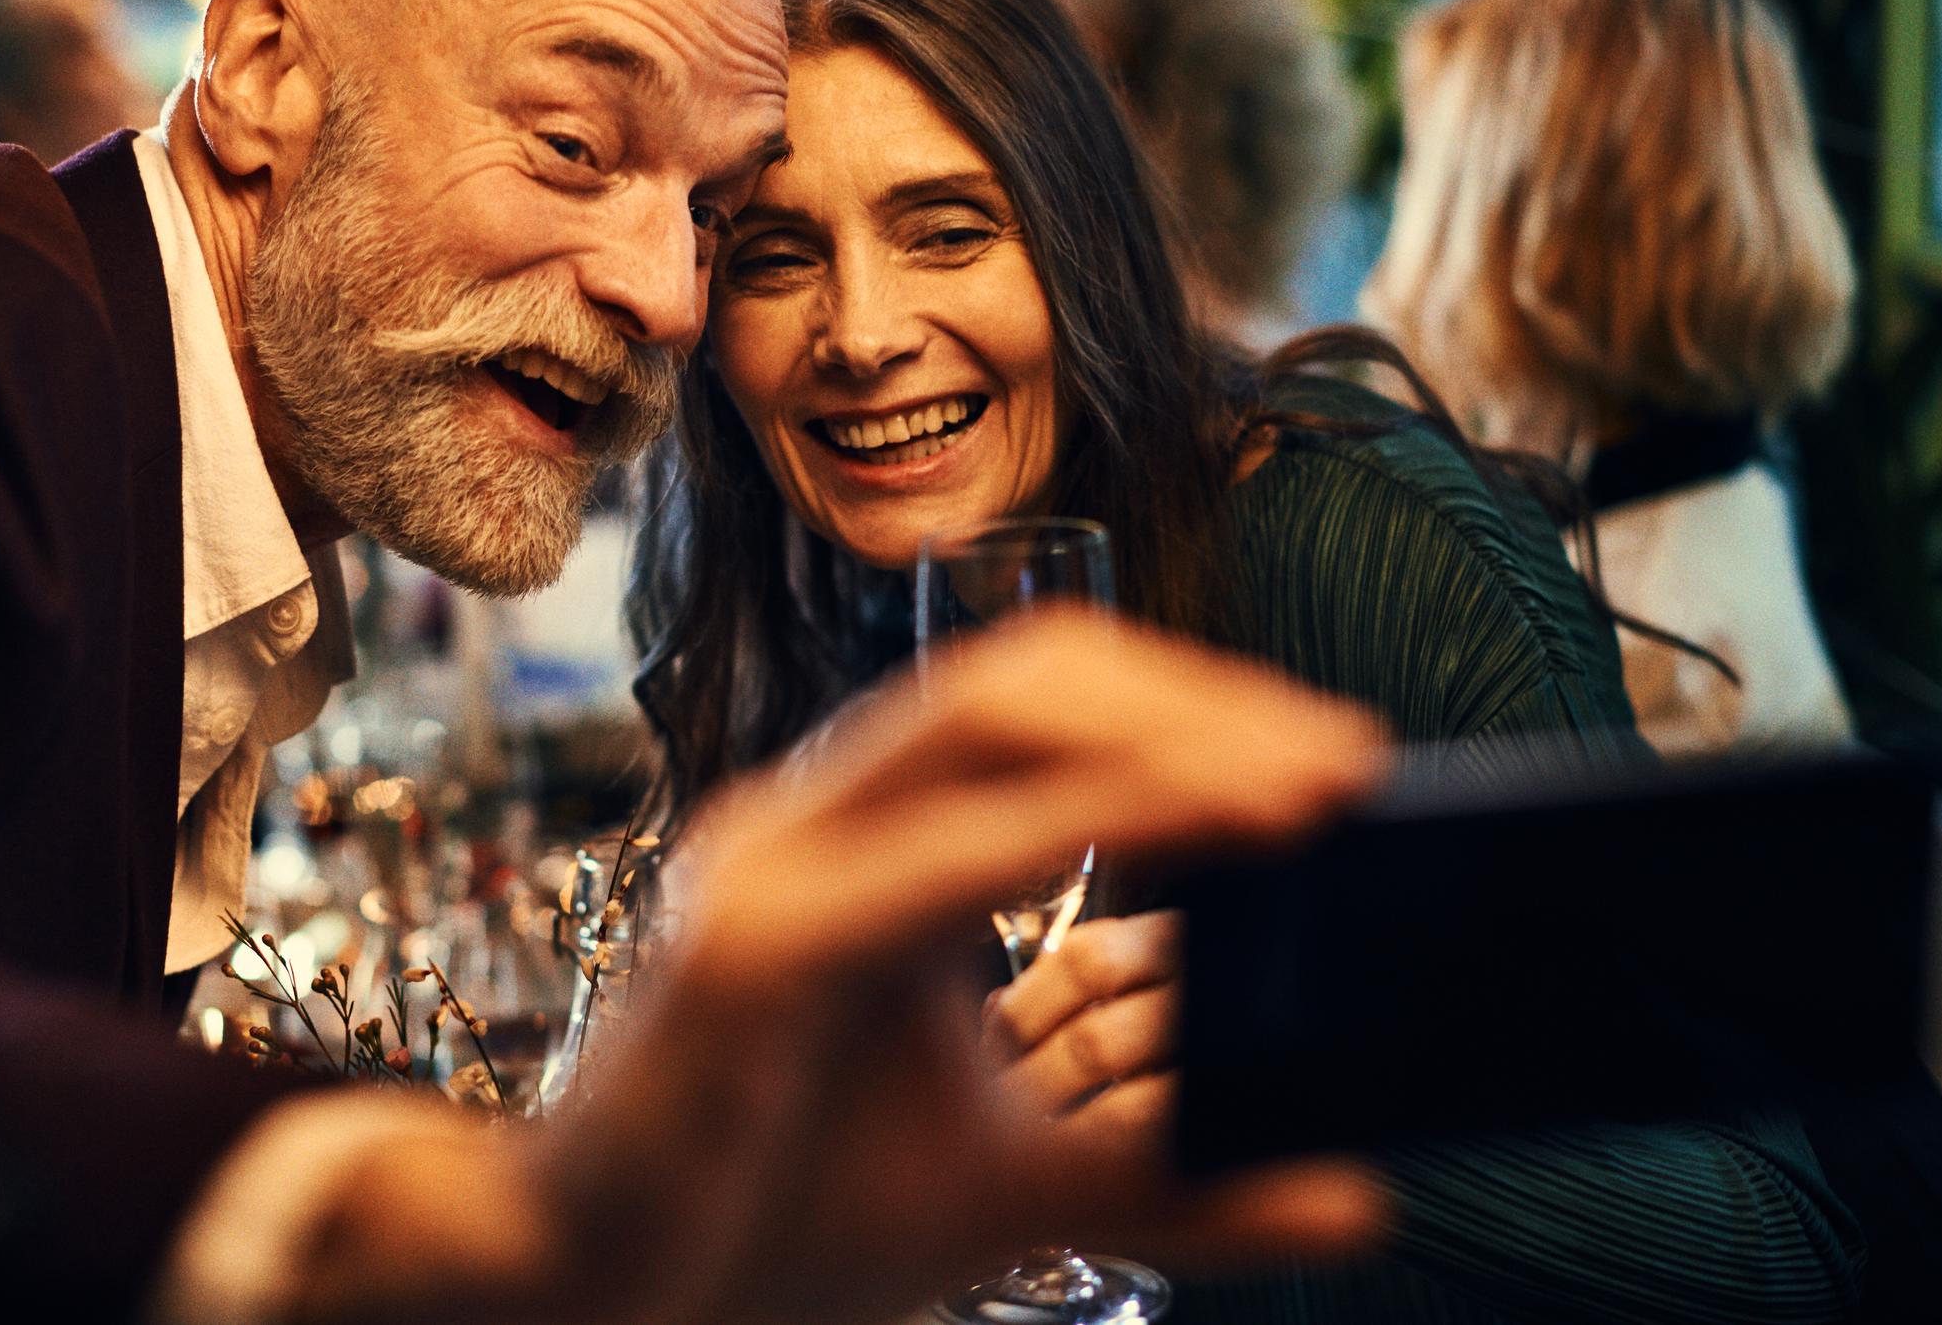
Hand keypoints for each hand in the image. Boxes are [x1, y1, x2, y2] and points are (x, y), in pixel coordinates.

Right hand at [189, 609, 1388, 1324]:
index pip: (1031, 709)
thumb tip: (1351, 1188)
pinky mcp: (757, 949)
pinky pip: (936, 860)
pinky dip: (1079, 825)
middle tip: (1348, 764)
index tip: (1329, 764)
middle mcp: (816, 823)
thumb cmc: (774, 1217)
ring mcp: (776, 866)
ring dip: (1163, 739)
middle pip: (1021, 678)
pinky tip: (1199, 835)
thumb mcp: (1010, 1184)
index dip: (1183, 707)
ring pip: (981, 721)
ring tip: (1306, 788)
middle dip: (1196, 700)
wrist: (590, 1296)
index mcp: (865, 847)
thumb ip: (1168, 1171)